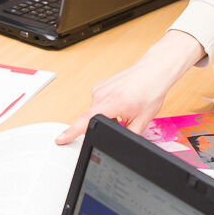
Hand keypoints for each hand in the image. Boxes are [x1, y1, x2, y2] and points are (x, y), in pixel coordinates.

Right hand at [56, 31, 205, 143]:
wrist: (153, 71)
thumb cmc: (150, 90)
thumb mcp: (143, 119)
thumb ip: (128, 134)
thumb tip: (120, 143)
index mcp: (110, 103)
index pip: (86, 121)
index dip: (71, 132)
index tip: (60, 139)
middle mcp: (100, 94)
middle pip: (94, 118)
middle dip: (108, 124)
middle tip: (127, 116)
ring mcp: (98, 88)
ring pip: (97, 111)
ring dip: (109, 114)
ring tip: (127, 105)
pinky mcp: (99, 86)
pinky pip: (99, 102)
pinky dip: (108, 106)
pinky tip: (122, 100)